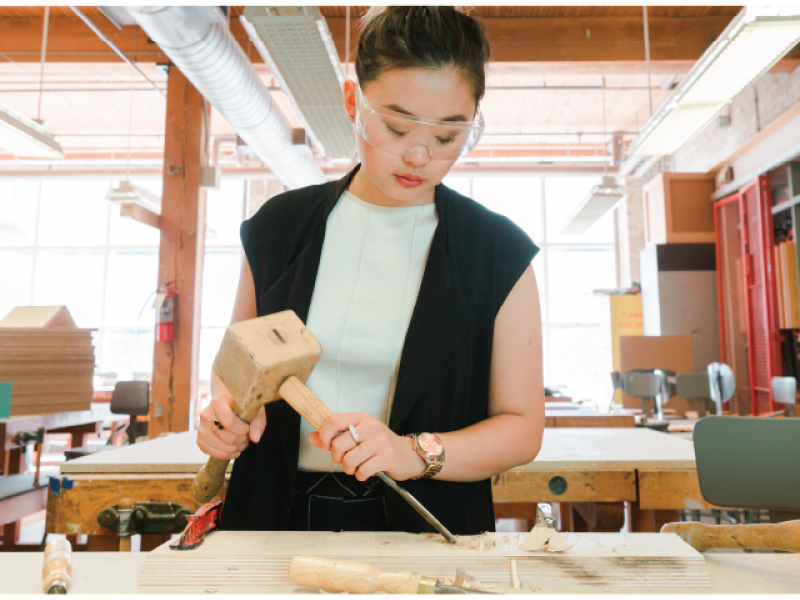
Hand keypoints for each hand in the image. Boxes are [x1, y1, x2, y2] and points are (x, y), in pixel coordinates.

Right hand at [197, 392, 265, 459]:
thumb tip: (255, 439)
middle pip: (227, 438)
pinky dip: (228, 455)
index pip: (230, 423)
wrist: (225, 403)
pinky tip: (235, 448)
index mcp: (217, 403)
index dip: (243, 430)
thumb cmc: (240, 405)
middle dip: (242, 440)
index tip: (248, 428)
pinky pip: (215, 454)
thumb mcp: (253, 408)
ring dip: (236, 449)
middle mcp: (206, 416)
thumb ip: (258, 421)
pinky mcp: (200, 441)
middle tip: (247, 436)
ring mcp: (201, 429)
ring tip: (242, 442)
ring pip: (222, 448)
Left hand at [309, 412, 425, 480]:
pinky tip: (366, 472)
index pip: (335, 420)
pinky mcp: (387, 456)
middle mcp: (371, 427)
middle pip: (339, 443)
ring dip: (349, 469)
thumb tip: (312, 437)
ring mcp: (380, 441)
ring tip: (356, 467)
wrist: (407, 454)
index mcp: (362, 418)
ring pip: (349, 459)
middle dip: (337, 457)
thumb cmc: (379, 445)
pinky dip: (360, 476)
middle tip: (344, 460)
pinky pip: (362, 471)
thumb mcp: (358, 436)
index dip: (324, 434)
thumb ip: (335, 436)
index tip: (325, 445)